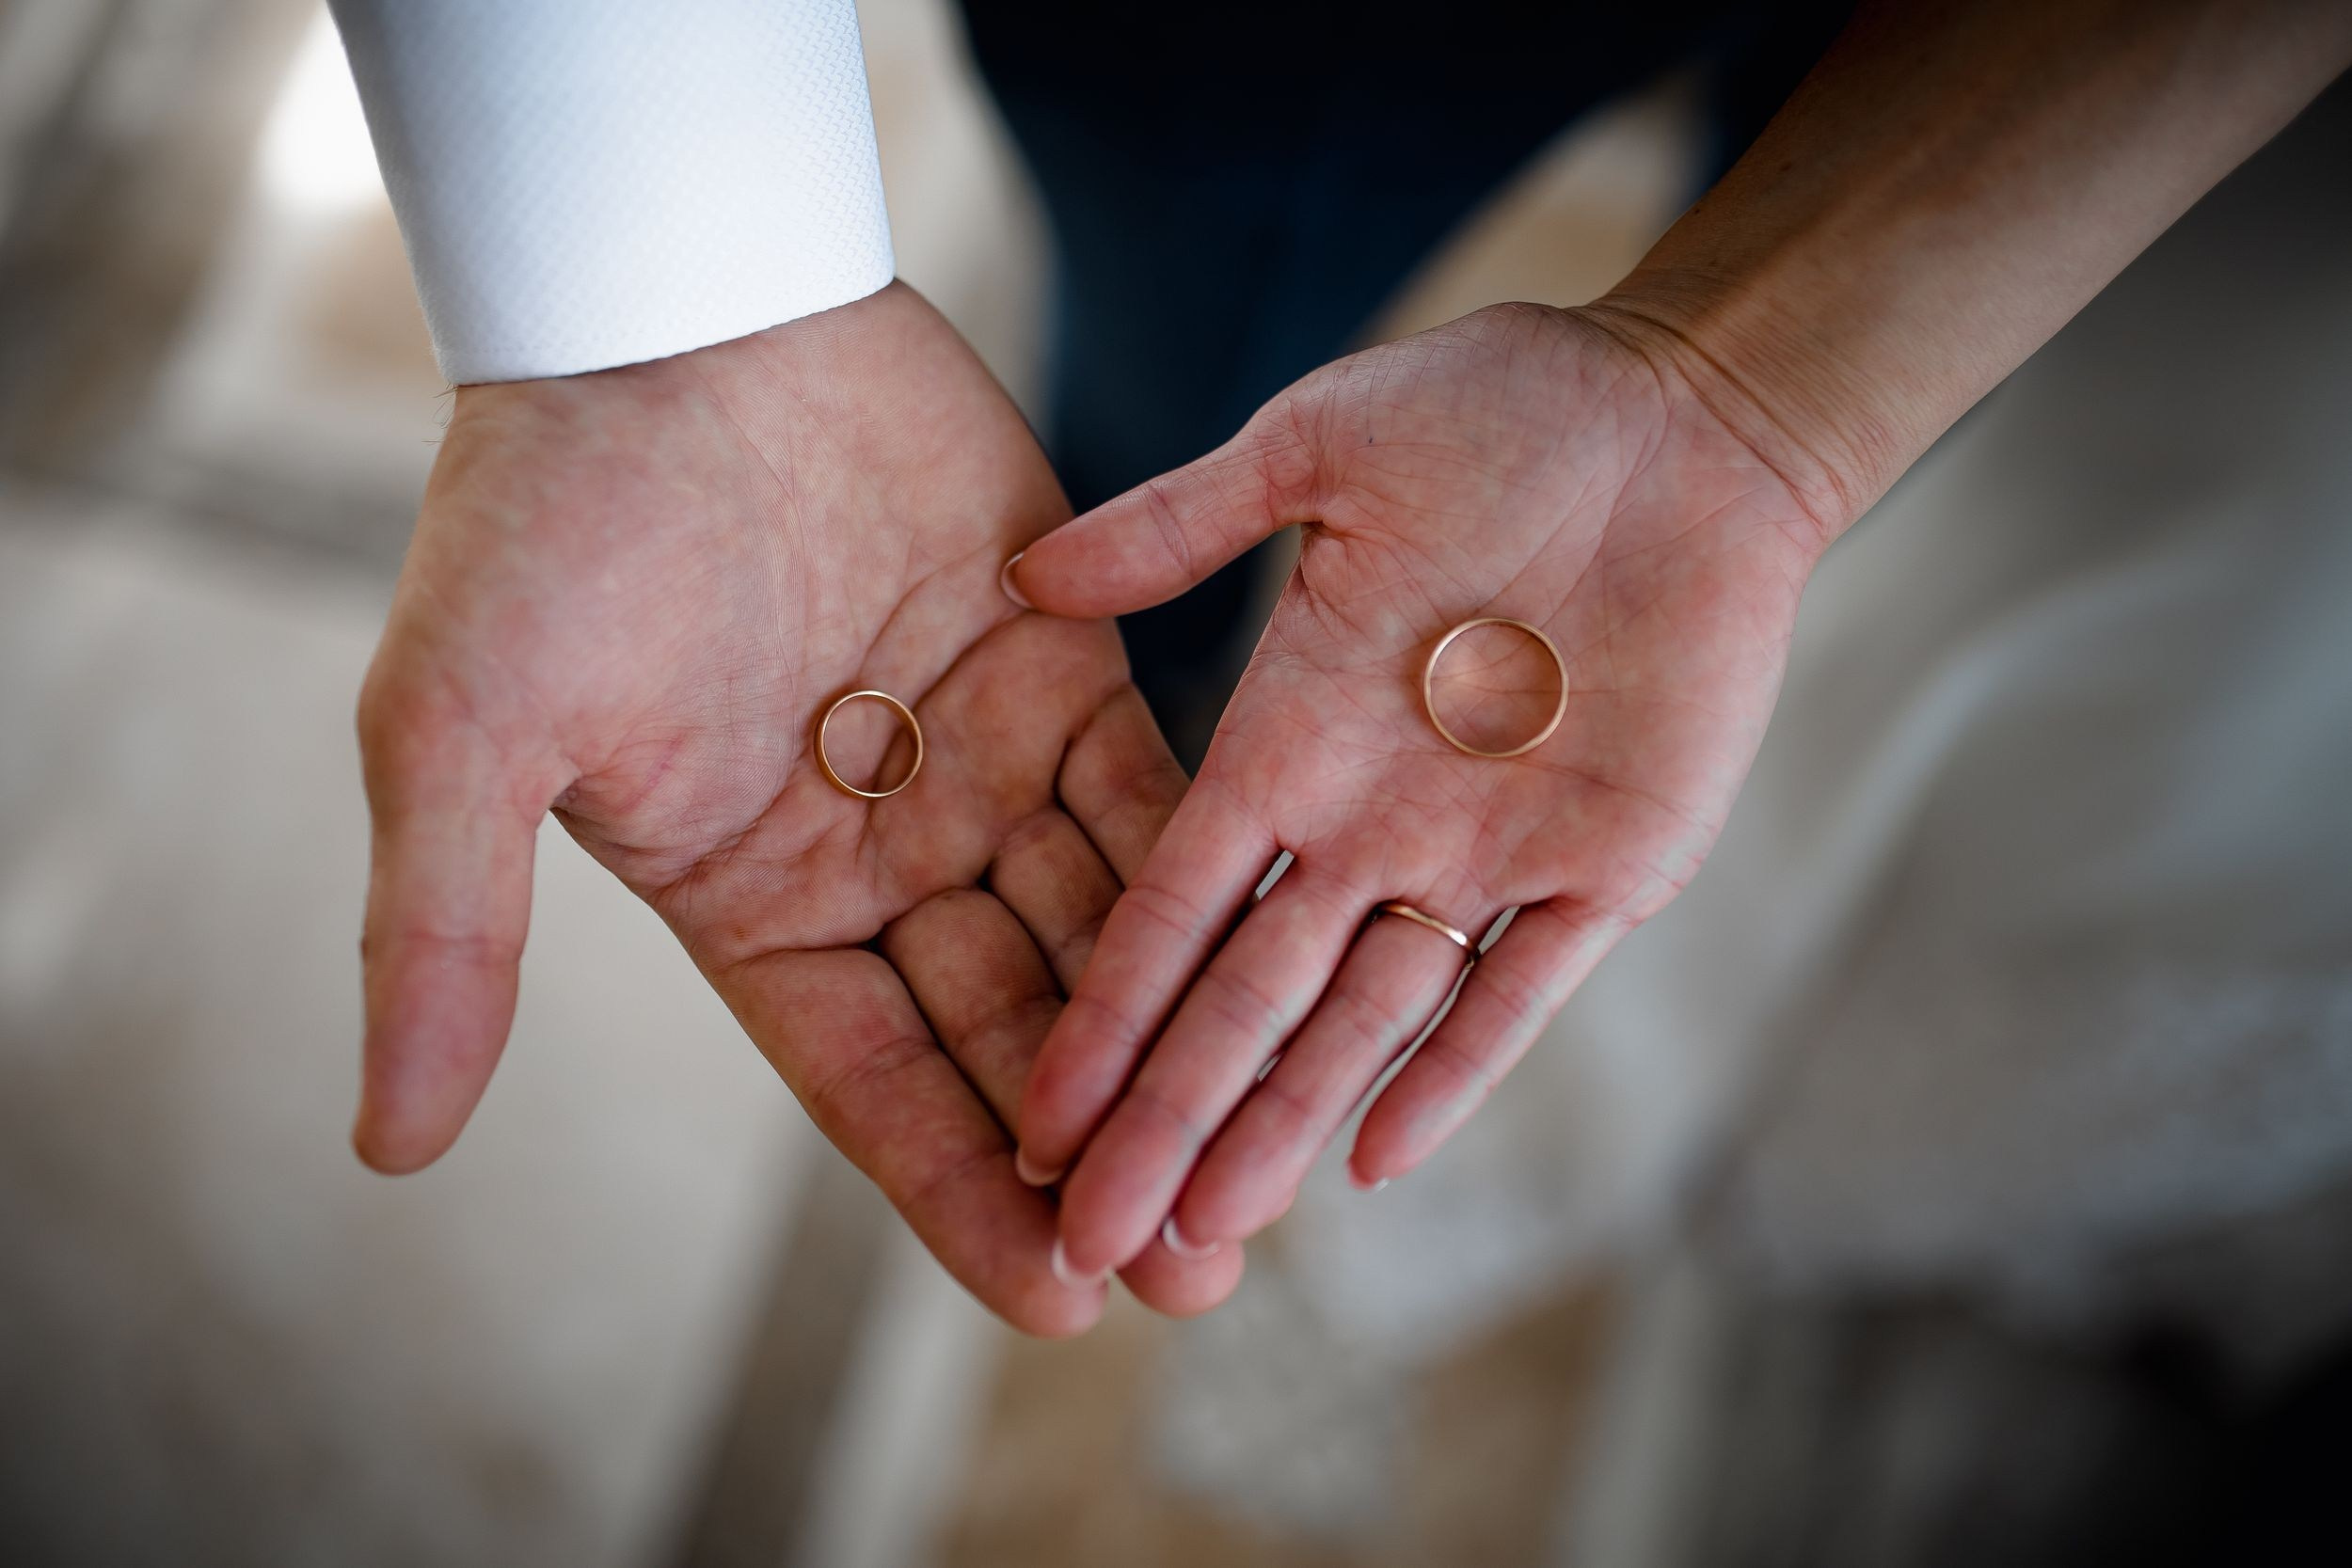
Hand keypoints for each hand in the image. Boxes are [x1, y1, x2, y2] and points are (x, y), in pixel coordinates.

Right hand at [355, 283, 1241, 1333]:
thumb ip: (447, 933)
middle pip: (1010, 1029)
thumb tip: (384, 1147)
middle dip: (1104, 1143)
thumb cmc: (542, 514)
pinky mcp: (1062, 659)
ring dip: (1184, 1032)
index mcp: (748, 898)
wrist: (668, 309)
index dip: (960, 1191)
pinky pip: (1155, 785)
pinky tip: (1293, 954)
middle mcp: (874, 850)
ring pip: (1102, 927)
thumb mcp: (460, 732)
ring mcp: (973, 757)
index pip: (872, 1082)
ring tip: (1271, 1148)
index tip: (1059, 1296)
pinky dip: (1218, 871)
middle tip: (1204, 1265)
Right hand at [1007, 300, 1841, 1277]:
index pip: (1171, 905)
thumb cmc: (1505, 409)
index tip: (1033, 1114)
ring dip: (1285, 1122)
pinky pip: (1520, 992)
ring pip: (1365, 1020)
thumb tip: (1028, 574)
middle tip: (1092, 1238)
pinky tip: (1381, 1162)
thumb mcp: (1321, 449)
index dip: (1103, 1012)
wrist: (1686, 417)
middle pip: (1249, 998)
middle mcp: (1366, 820)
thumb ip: (1181, 521)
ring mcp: (1483, 855)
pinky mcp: (1607, 866)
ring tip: (1207, 1231)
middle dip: (1169, 1114)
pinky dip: (1455, 1071)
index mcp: (1285, 734)